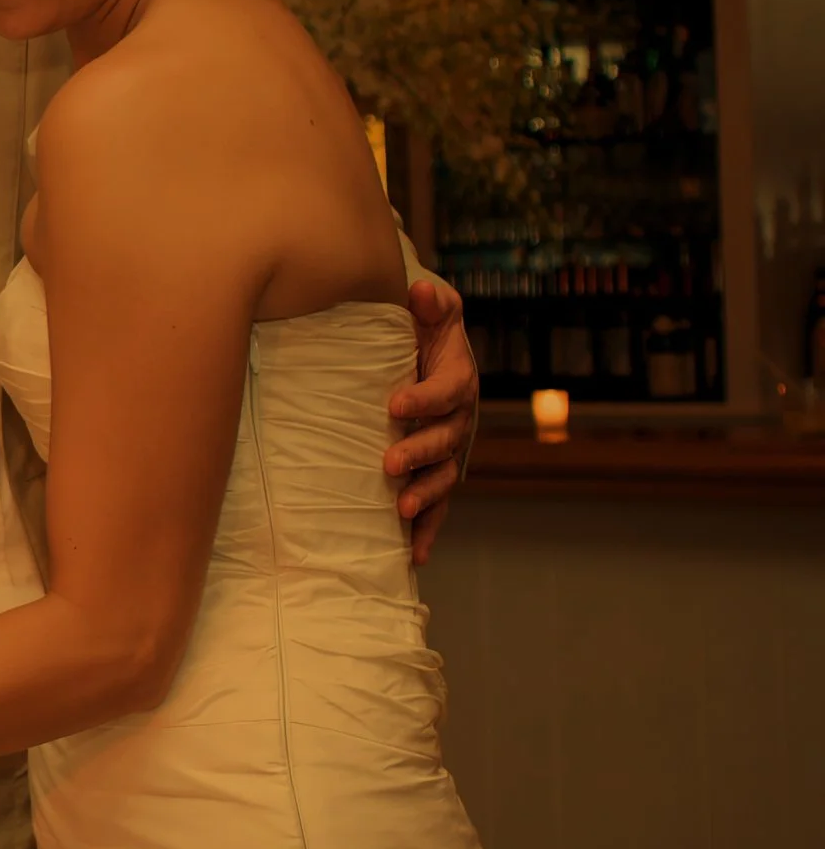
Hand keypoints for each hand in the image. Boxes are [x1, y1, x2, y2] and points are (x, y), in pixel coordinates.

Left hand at [385, 278, 478, 565]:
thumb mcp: (431, 311)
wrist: (426, 356)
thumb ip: (431, 303)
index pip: (445, 390)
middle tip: (389, 463)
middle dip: (419, 454)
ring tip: (402, 511)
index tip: (394, 404)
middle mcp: (459, 418)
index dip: (424, 398)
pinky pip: (437, 505)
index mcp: (458, 379)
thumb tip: (419, 291)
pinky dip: (428, 530)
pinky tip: (414, 556)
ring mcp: (449, 449)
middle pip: (445, 440)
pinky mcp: (435, 472)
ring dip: (425, 496)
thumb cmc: (423, 332)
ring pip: (444, 477)